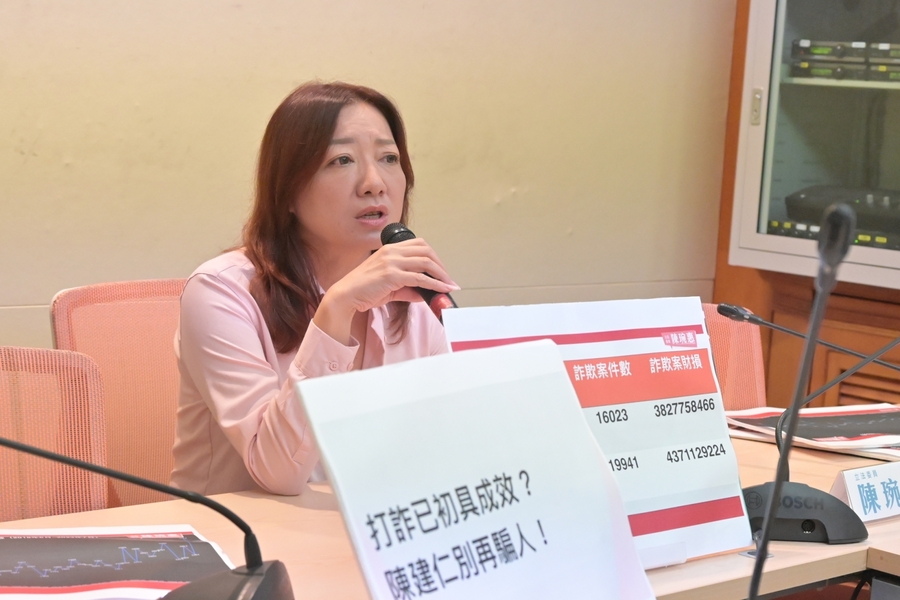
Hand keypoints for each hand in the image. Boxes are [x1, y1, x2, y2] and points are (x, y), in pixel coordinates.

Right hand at [313, 239, 457, 344]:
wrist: (346, 295)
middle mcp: (392, 251)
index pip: (419, 245)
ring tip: (448, 285)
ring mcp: (391, 261)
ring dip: (441, 274)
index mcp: (390, 249)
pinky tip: (441, 290)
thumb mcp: (390, 286)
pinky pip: (419, 278)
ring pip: (425, 262)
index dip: (434, 257)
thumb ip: (408, 288)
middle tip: (448, 279)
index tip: (441, 270)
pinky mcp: (392, 274)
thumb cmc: (364, 290)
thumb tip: (426, 293)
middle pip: (426, 251)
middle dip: (440, 265)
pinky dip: (434, 284)